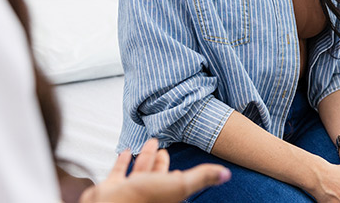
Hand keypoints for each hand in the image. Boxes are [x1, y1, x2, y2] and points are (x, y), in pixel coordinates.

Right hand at [79, 139, 230, 202]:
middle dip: (161, 161)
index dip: (179, 173)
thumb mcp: (179, 185)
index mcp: (167, 195)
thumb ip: (202, 177)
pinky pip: (119, 172)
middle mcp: (149, 194)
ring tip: (150, 142)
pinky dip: (123, 161)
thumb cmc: (143, 199)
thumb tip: (226, 174)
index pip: (176, 183)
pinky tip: (126, 151)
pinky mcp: (112, 188)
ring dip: (146, 157)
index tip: (180, 164)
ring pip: (140, 172)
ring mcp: (130, 192)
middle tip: (163, 147)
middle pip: (158, 176)